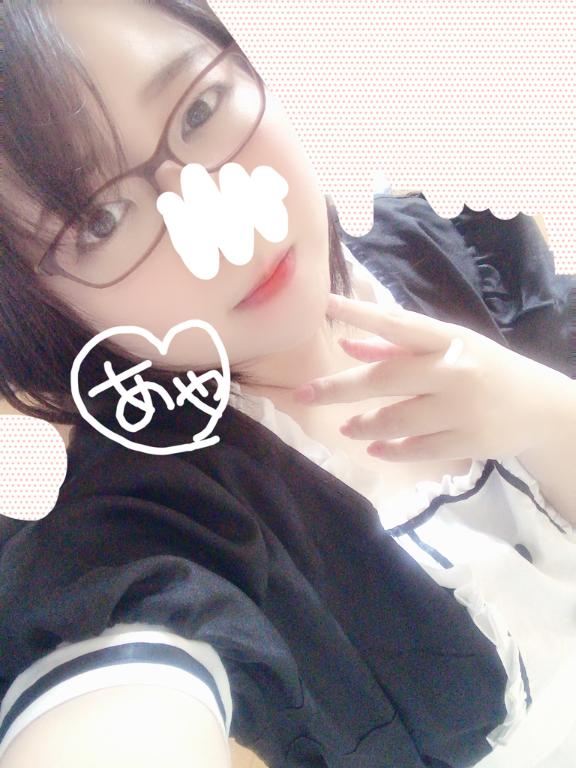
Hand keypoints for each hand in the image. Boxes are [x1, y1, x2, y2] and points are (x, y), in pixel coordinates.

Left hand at [291, 293, 569, 461]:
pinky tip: (374, 448)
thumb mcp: (451, 348)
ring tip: (347, 427)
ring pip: (397, 419)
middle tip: (303, 394)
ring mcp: (462, 408)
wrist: (542, 407)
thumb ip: (399, 346)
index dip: (360, 314)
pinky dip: (390, 450)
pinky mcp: (469, 441)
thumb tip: (347, 343)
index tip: (326, 305)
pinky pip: (417, 449)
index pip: (398, 323)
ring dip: (363, 424)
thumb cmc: (487, 369)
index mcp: (450, 339)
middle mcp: (455, 370)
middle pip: (386, 377)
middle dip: (339, 387)